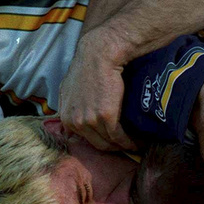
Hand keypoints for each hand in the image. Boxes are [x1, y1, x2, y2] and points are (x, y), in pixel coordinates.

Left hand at [57, 31, 135, 150]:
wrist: (99, 56)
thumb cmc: (86, 67)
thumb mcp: (67, 88)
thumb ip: (68, 106)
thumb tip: (71, 120)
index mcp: (66, 118)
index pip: (85, 140)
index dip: (101, 142)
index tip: (113, 141)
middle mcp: (75, 122)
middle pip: (98, 144)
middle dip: (113, 148)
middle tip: (127, 146)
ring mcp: (90, 121)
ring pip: (109, 143)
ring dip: (124, 146)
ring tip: (136, 144)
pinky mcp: (106, 117)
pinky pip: (119, 137)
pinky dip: (130, 142)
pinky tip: (138, 142)